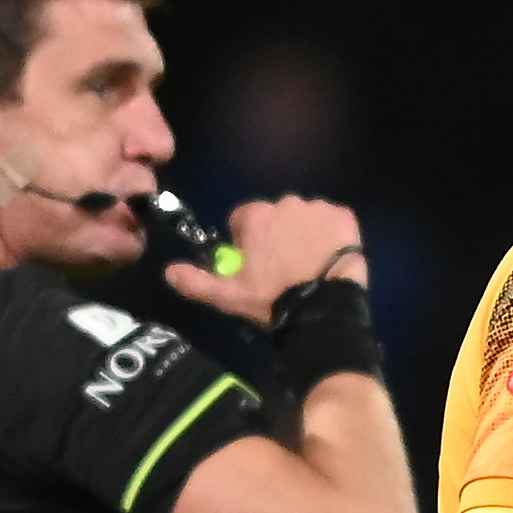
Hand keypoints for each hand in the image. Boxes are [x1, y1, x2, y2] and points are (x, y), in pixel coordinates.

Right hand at [160, 194, 367, 328]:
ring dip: (304, 233)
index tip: (255, 264)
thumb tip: (168, 271)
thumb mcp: (229, 297)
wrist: (324, 311)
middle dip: (276, 235)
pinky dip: (331, 234)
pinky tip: (329, 258)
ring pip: (304, 217)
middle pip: (275, 216)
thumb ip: (196, 282)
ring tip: (308, 265)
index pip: (243, 219)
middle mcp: (285, 202)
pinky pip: (333, 220)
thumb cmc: (273, 301)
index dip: (246, 241)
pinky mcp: (344, 216)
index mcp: (255, 215)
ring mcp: (317, 207)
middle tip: (284, 268)